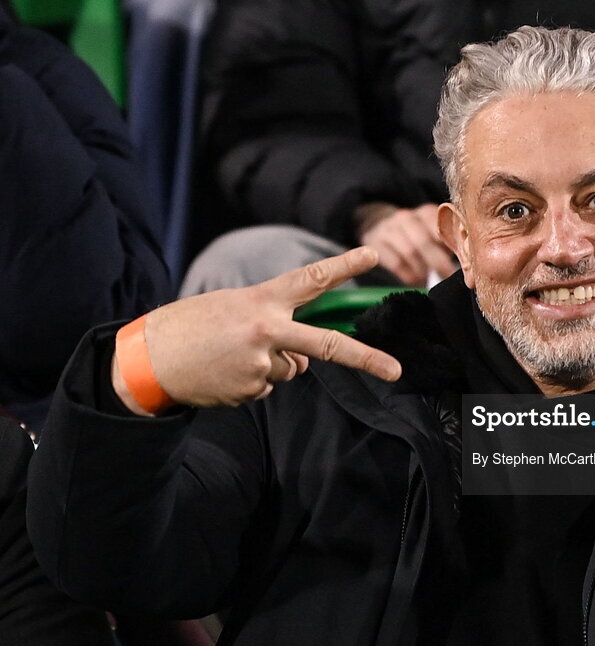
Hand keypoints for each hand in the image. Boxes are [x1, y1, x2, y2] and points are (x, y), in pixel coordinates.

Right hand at [112, 247, 401, 413]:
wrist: (147, 359)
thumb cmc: (193, 326)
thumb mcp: (234, 308)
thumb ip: (276, 326)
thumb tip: (304, 361)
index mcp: (262, 301)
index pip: (311, 280)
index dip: (344, 266)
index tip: (374, 256)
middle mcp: (266, 331)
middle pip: (327, 346)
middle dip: (366, 359)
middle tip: (396, 371)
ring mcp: (259, 364)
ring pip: (292, 370)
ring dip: (273, 365)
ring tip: (232, 355)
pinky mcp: (250, 390)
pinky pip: (267, 387)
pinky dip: (251, 382)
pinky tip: (224, 372)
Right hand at [358, 203, 456, 285]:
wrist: (378, 224)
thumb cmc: (416, 233)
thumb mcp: (432, 231)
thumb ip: (450, 242)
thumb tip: (470, 268)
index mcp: (427, 212)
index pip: (443, 227)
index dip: (455, 247)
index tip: (465, 264)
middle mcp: (407, 217)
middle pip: (424, 241)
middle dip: (439, 262)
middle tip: (447, 276)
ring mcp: (389, 229)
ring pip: (409, 253)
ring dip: (423, 271)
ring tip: (429, 279)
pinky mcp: (376, 242)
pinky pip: (396, 263)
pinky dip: (409, 276)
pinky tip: (416, 281)